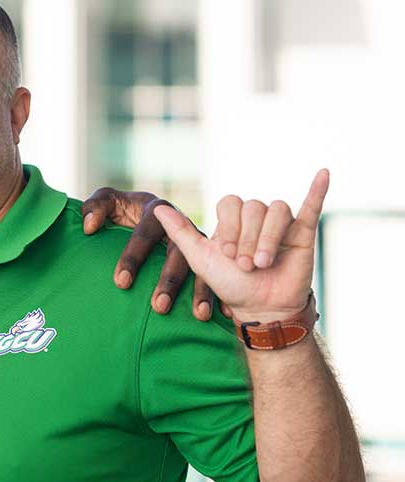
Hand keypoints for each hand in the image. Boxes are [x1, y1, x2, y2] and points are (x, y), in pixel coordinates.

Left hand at [82, 189, 214, 319]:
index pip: (145, 233)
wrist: (144, 211)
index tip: (120, 283)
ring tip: (199, 316)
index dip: (133, 257)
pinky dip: (221, 294)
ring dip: (201, 290)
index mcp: (156, 210)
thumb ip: (94, 208)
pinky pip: (219, 274)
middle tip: (158, 307)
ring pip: (202, 265)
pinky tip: (224, 315)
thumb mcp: (107, 202)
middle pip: (177, 252)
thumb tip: (90, 227)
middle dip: (170, 280)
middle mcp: (181, 224)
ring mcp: (197, 240)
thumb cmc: (122, 210)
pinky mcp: (208, 254)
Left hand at [153, 170, 327, 323]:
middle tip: (245, 266)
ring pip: (276, 210)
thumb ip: (179, 233)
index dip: (228, 227)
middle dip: (247, 239)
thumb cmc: (229, 284)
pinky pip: (312, 205)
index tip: (226, 254)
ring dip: (267, 238)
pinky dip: (318, 190)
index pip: (230, 202)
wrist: (261, 307)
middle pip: (253, 208)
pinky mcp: (304, 232)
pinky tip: (324, 173)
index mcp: (232, 219)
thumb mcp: (199, 259)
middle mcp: (256, 217)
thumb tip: (157, 208)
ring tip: (262, 263)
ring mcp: (281, 224)